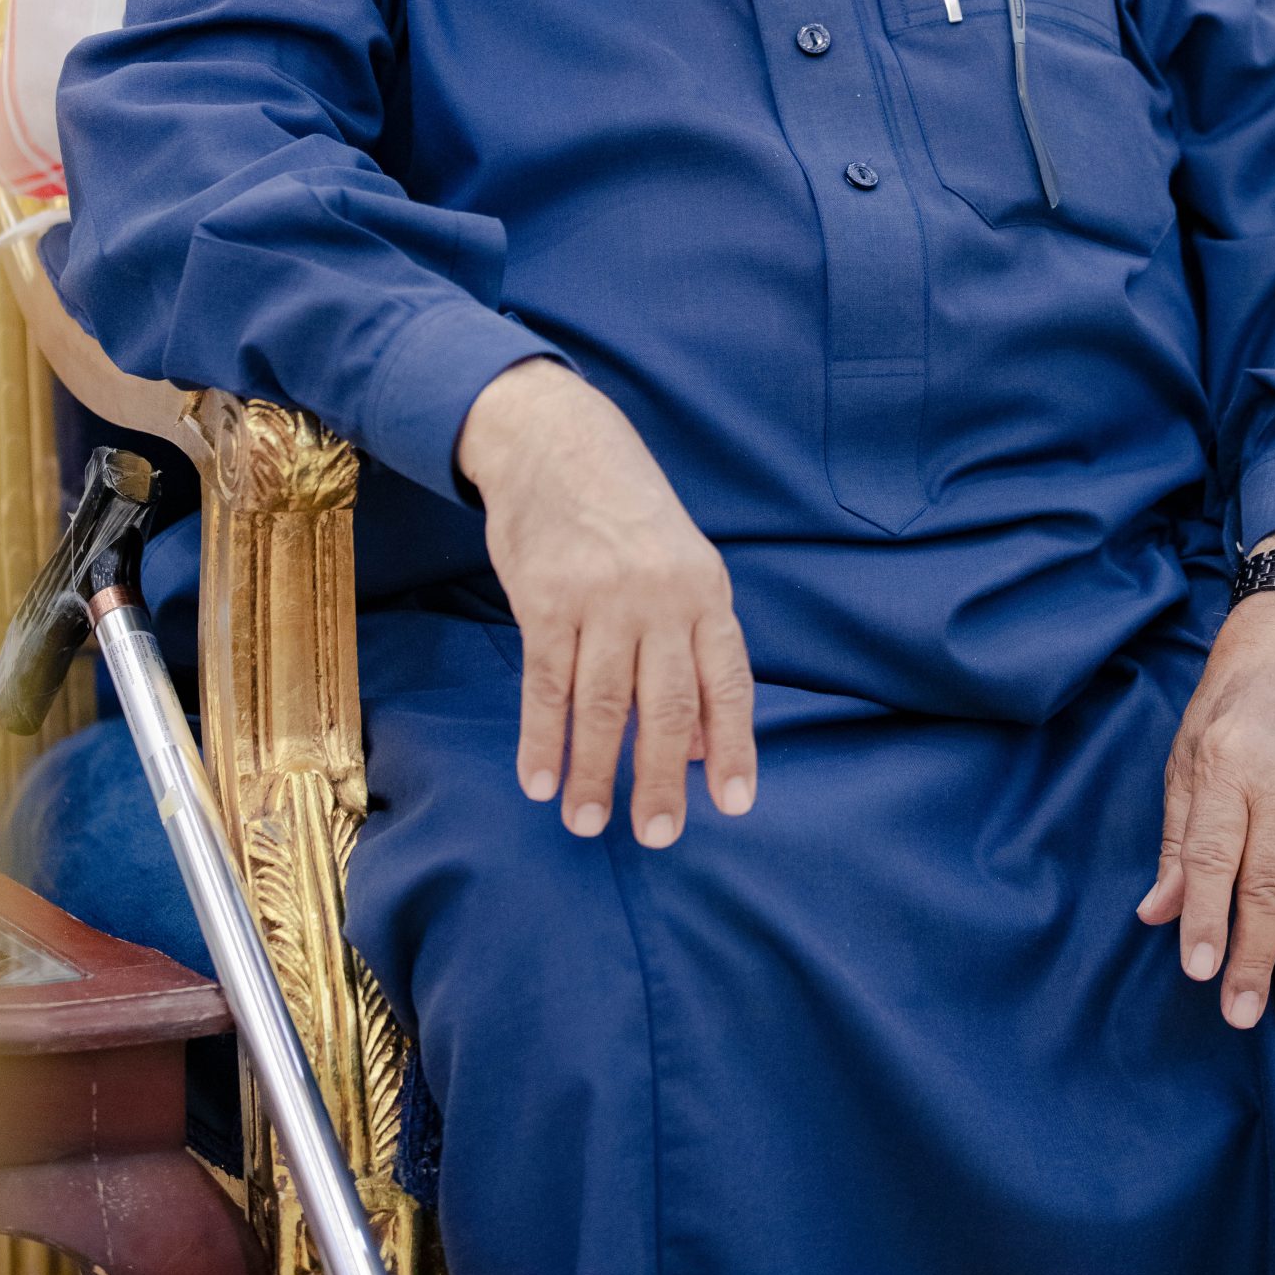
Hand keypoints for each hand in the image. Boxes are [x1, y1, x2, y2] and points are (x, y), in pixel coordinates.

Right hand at [456, 358, 756, 846]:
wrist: (557, 439)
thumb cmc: (624, 512)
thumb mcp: (680, 564)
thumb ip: (694, 647)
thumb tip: (706, 744)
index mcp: (706, 588)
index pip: (728, 682)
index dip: (733, 747)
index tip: (733, 806)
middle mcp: (661, 596)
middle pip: (667, 706)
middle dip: (662, 780)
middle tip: (657, 835)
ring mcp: (602, 597)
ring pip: (603, 705)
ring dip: (594, 772)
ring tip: (586, 821)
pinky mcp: (545, 598)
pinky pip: (546, 684)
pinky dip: (542, 739)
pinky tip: (540, 779)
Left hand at [1136, 535, 1274, 1028]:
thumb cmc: (1237, 694)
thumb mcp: (1188, 748)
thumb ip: (1178, 835)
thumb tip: (1157, 910)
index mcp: (1226, 764)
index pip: (1213, 856)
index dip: (1206, 918)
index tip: (1200, 973)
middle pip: (1270, 884)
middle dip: (1256, 956)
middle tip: (1244, 1013)